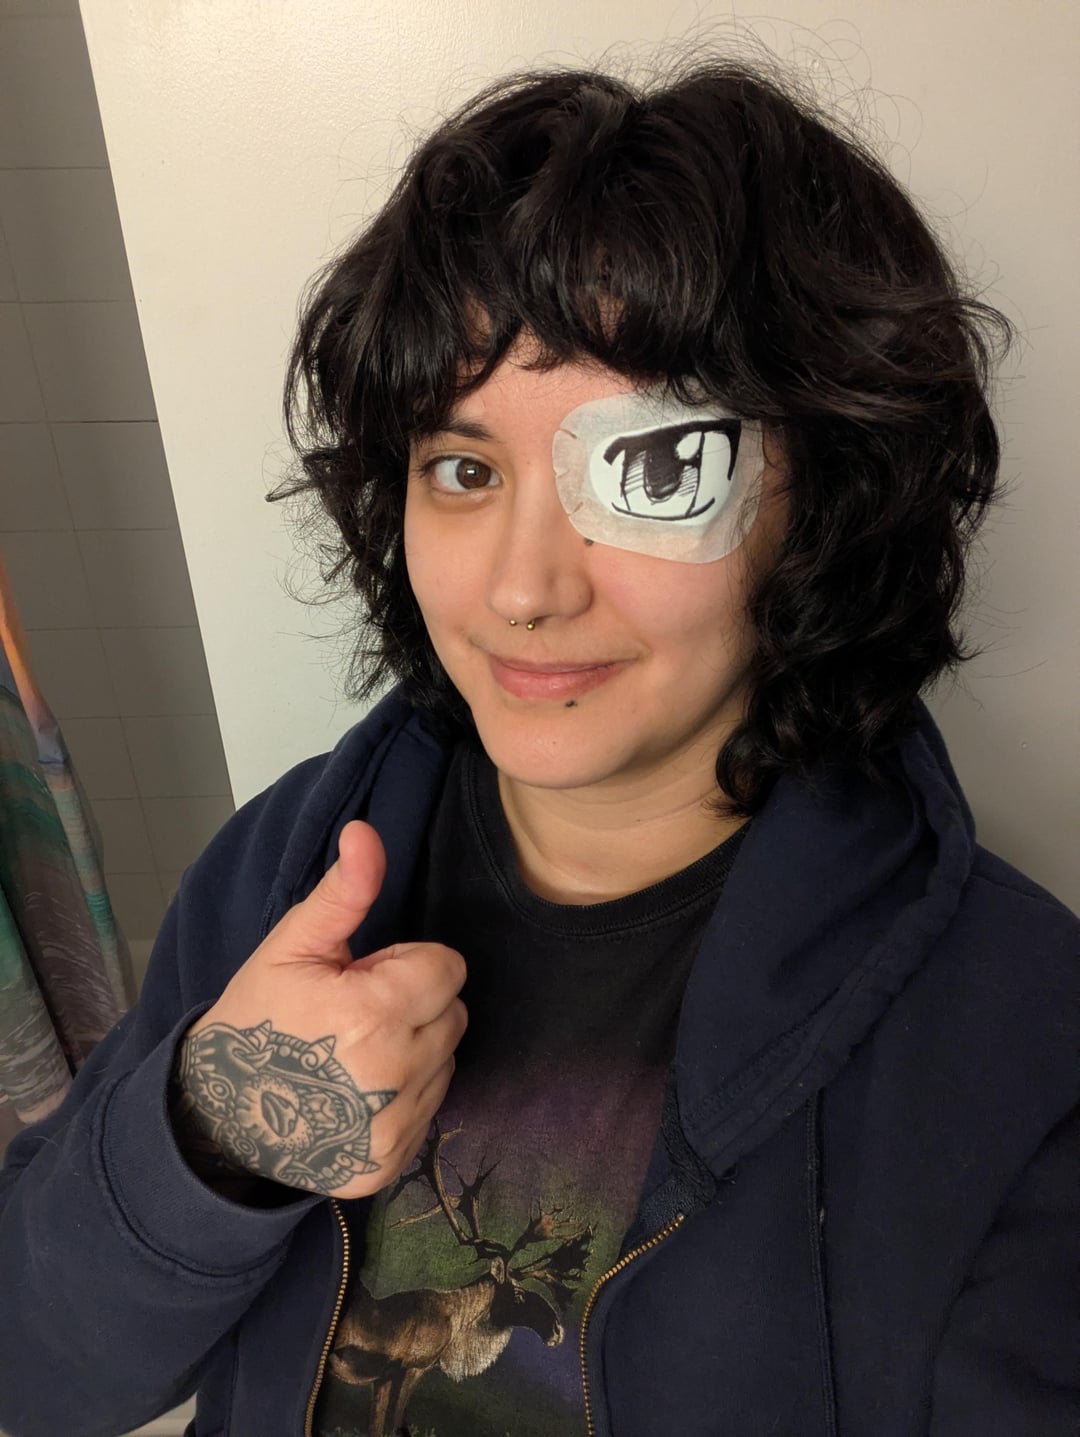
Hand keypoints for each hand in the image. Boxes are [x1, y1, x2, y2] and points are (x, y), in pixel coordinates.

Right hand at [169, 821, 466, 1199]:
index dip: (406, 964)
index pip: (447, 967)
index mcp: (374, 1013)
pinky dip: (406, 1096)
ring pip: (447, 1058)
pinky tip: (357, 1091)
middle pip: (454, 1012)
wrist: (215, 1116)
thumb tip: (366, 832)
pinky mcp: (393, 1161)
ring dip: (415, 1048)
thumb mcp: (292, 945)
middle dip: (415, 1003)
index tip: (362, 978)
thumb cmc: (256, 1018)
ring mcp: (394, 1126)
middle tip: (356, 1014)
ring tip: (355, 1052)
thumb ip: (343, 892)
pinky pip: (432, 1107)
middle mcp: (394, 1075)